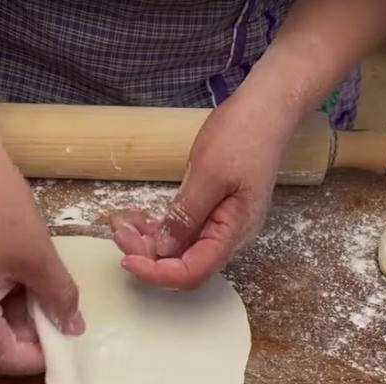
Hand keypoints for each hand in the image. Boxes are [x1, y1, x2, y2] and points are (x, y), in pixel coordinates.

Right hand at [0, 138, 83, 374]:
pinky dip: (2, 298)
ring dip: (17, 316)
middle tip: (61, 315)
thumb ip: (59, 297)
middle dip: (27, 337)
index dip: (37, 357)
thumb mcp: (37, 255)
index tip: (67, 341)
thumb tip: (73, 327)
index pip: (1, 359)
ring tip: (47, 290)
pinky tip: (25, 275)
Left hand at [112, 91, 297, 288]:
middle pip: (182, 265)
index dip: (157, 273)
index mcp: (234, 231)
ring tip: (122, 222)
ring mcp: (219, 224)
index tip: (127, 258)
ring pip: (177, 249)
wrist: (265, 108)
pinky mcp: (210, 212)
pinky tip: (135, 218)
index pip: (192, 272)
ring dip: (146, 242)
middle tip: (120, 230)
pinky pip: (180, 231)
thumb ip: (186, 215)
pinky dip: (155, 228)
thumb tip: (163, 249)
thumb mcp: (208, 174)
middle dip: (146, 255)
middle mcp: (228, 235)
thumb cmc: (243, 136)